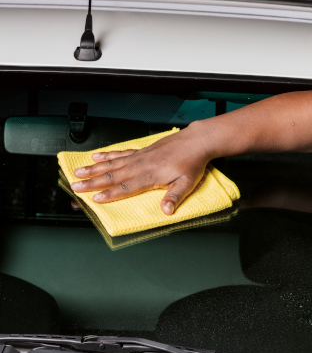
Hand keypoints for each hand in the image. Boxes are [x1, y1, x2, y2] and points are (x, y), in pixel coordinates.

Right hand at [70, 123, 213, 214]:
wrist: (196, 141)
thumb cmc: (193, 162)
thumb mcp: (188, 183)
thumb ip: (174, 197)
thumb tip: (166, 211)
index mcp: (150, 176)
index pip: (126, 188)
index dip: (110, 194)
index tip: (95, 199)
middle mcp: (141, 165)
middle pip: (112, 175)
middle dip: (92, 182)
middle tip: (75, 187)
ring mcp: (139, 156)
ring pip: (111, 163)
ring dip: (93, 169)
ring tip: (77, 172)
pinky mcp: (141, 150)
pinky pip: (120, 153)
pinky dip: (106, 155)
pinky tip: (96, 156)